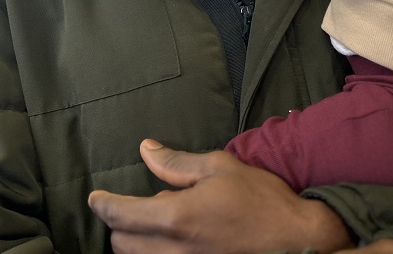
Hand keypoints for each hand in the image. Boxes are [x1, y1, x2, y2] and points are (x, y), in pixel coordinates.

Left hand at [88, 139, 354, 253]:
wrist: (296, 241)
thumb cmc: (262, 201)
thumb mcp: (220, 168)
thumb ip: (177, 162)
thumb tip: (145, 149)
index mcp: (176, 218)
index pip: (120, 215)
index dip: (102, 204)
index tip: (95, 197)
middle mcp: (173, 251)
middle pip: (121, 243)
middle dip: (124, 224)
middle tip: (145, 207)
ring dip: (140, 242)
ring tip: (165, 226)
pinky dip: (157, 253)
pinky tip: (176, 241)